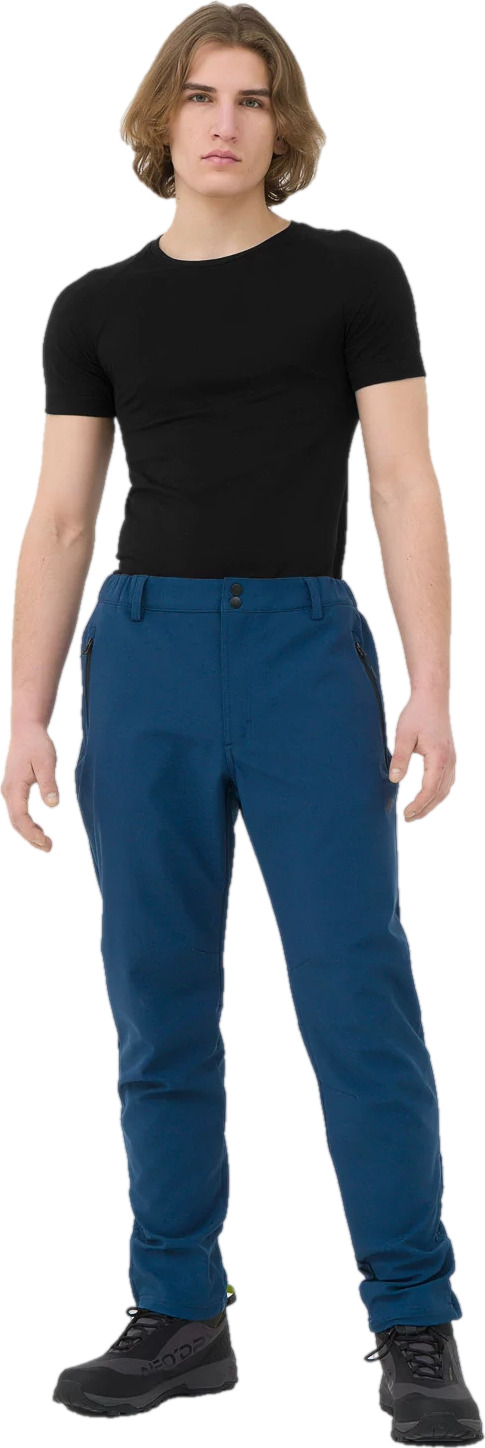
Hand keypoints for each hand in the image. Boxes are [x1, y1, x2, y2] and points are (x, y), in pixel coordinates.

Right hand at [1, 723, 58, 849]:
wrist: (26, 730)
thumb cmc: (37, 744)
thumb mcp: (47, 762)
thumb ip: (49, 783)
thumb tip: (53, 804)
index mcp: (14, 787)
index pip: (20, 817)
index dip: (31, 832)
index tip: (45, 841)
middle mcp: (8, 792)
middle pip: (16, 822)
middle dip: (30, 838)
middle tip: (49, 847)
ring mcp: (9, 791)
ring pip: (16, 819)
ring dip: (29, 833)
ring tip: (46, 843)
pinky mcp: (14, 789)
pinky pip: (18, 812)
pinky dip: (26, 825)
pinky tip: (38, 830)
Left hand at [388, 691, 455, 820]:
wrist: (432, 698)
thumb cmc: (417, 714)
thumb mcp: (403, 735)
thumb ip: (399, 758)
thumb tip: (394, 780)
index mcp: (438, 757)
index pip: (429, 789)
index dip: (418, 805)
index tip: (406, 813)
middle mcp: (449, 760)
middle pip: (439, 794)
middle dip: (425, 809)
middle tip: (408, 818)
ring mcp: (452, 758)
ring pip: (445, 789)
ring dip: (432, 803)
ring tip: (416, 811)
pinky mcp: (450, 756)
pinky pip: (447, 781)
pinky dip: (438, 793)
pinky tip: (428, 796)